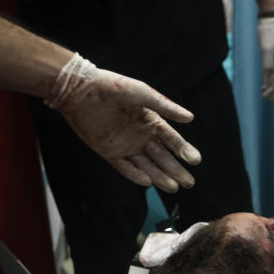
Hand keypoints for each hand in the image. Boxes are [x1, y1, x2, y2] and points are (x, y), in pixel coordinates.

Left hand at [44, 53, 200, 192]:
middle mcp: (140, 136)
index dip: (184, 150)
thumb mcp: (141, 93)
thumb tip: (190, 118)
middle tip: (189, 183)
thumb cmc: (112, 86)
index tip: (195, 161)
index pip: (171, 140)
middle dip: (176, 170)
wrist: (77, 89)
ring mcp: (124, 145)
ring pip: (146, 165)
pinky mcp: (108, 151)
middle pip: (162, 157)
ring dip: (159, 177)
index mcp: (150, 121)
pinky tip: (148, 182)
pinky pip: (124, 167)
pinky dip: (135, 175)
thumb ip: (165, 107)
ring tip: (174, 187)